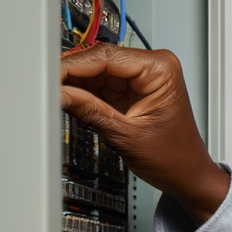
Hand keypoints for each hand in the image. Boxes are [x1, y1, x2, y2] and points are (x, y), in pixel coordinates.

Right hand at [61, 44, 229, 222]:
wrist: (187, 176)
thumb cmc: (176, 158)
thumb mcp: (128, 136)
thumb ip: (92, 112)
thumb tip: (61, 93)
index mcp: (161, 69)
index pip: (106, 56)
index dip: (74, 65)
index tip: (50, 74)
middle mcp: (151, 67)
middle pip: (97, 61)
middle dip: (71, 75)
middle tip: (44, 85)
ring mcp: (139, 78)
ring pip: (94, 72)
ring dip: (74, 85)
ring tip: (53, 96)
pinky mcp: (128, 91)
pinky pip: (98, 86)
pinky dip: (82, 95)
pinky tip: (68, 101)